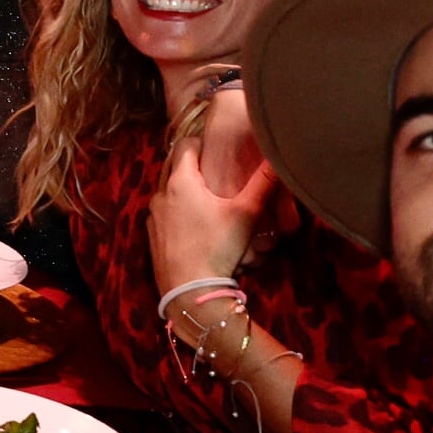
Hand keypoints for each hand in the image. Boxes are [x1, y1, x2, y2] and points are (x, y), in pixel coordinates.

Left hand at [152, 103, 274, 289]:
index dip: (203, 141)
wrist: (189, 291)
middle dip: (192, 161)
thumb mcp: (246, 213)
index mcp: (180, 181)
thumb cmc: (218, 247)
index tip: (220, 147)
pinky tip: (194, 218)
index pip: (185, 145)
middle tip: (217, 166)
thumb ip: (264, 183)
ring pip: (166, 188)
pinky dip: (175, 206)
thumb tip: (280, 156)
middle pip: (173, 164)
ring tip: (208, 192)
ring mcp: (153, 215)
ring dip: (183, 185)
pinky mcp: (152, 234)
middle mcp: (160, 193)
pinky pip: (163, 210)